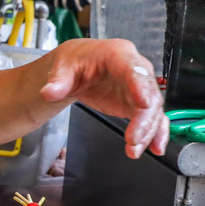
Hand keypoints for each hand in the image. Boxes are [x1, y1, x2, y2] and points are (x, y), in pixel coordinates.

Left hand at [40, 38, 168, 158]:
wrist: (78, 67)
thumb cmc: (75, 61)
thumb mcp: (63, 68)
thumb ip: (58, 82)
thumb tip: (49, 93)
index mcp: (119, 54)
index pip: (133, 69)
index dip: (140, 86)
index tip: (144, 103)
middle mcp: (136, 69)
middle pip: (148, 93)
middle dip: (144, 119)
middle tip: (134, 139)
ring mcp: (139, 88)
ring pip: (152, 110)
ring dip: (148, 131)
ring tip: (135, 151)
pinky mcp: (138, 104)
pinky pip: (152, 118)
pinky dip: (155, 133)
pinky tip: (155, 148)